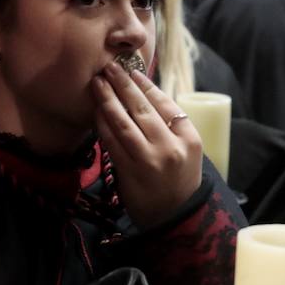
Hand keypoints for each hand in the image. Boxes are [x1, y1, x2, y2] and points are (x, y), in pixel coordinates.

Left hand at [93, 62, 201, 229]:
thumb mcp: (187, 149)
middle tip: (109, 67)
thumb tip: (142, 93)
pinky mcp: (129, 171)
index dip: (146, 85)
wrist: (176, 216)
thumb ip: (170, 125)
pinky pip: (112, 141)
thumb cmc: (180, 178)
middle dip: (123, 85)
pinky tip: (96, 111)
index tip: (132, 71)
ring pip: (124, 122)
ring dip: (108, 100)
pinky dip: (102, 124)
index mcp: (189, 138)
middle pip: (142, 109)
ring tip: (98, 83)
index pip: (165, 103)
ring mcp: (148, 160)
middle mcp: (170, 147)